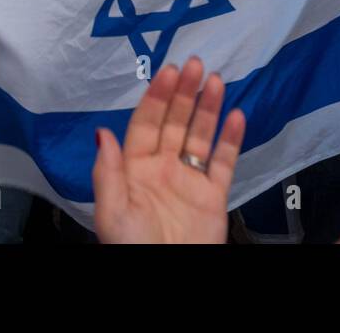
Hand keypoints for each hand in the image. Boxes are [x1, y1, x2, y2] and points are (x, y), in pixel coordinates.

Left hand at [92, 57, 244, 243]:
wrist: (168, 274)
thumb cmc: (132, 248)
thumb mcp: (111, 211)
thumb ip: (108, 171)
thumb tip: (102, 132)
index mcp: (134, 169)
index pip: (146, 124)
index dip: (157, 97)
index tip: (168, 72)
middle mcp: (162, 168)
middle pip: (175, 123)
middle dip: (184, 93)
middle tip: (195, 64)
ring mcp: (189, 180)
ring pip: (200, 136)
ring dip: (208, 107)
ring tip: (217, 80)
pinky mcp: (213, 195)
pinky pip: (224, 161)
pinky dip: (231, 138)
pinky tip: (236, 114)